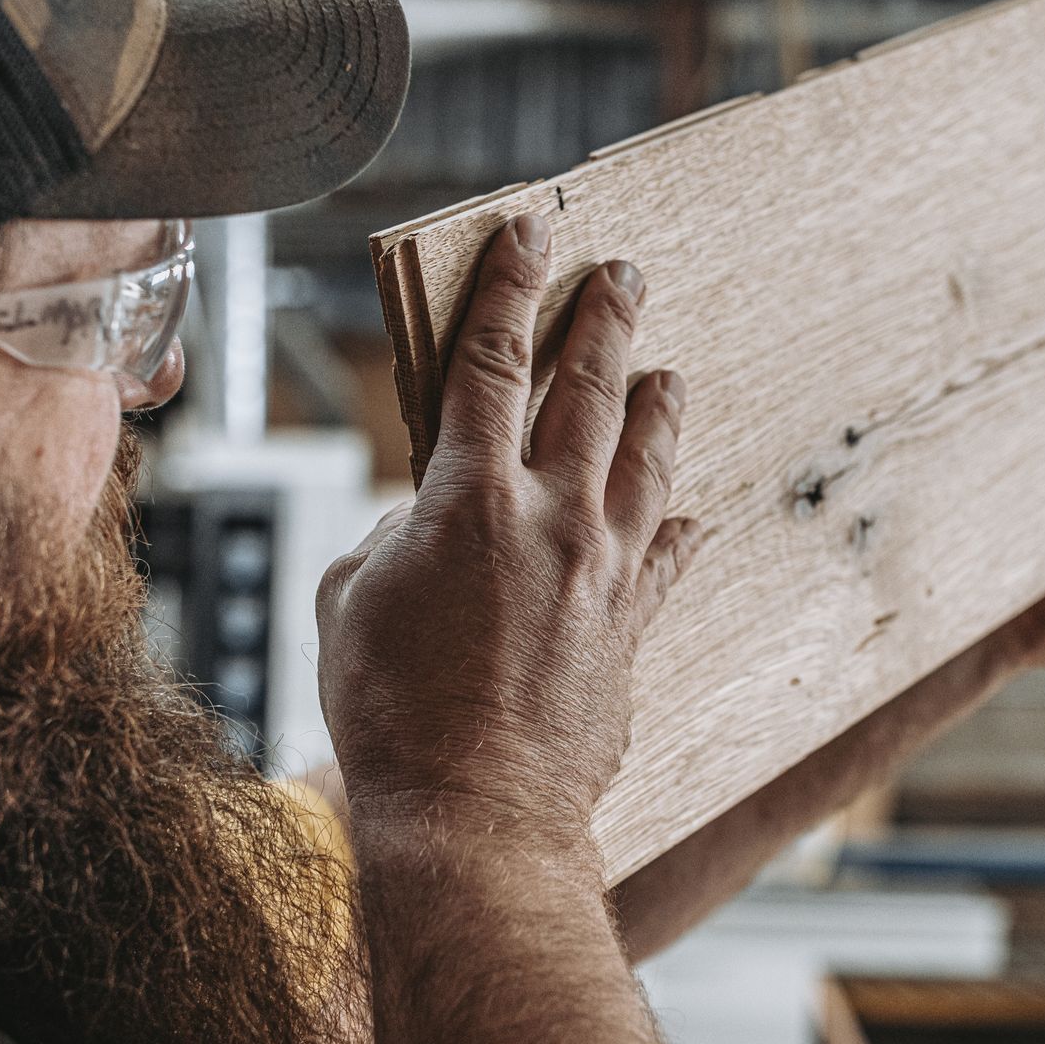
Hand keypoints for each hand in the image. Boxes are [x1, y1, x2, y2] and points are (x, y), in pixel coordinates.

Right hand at [317, 214, 702, 845]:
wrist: (474, 814)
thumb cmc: (390, 714)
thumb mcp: (351, 602)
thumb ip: (392, 538)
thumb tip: (427, 527)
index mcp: (471, 497)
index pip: (495, 361)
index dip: (511, 287)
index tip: (532, 230)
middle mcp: (553, 518)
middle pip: (590, 390)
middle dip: (605, 321)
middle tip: (624, 274)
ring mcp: (604, 572)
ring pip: (646, 462)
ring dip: (658, 407)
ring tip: (671, 371)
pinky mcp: (630, 628)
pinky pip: (667, 561)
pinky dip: (679, 531)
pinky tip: (693, 515)